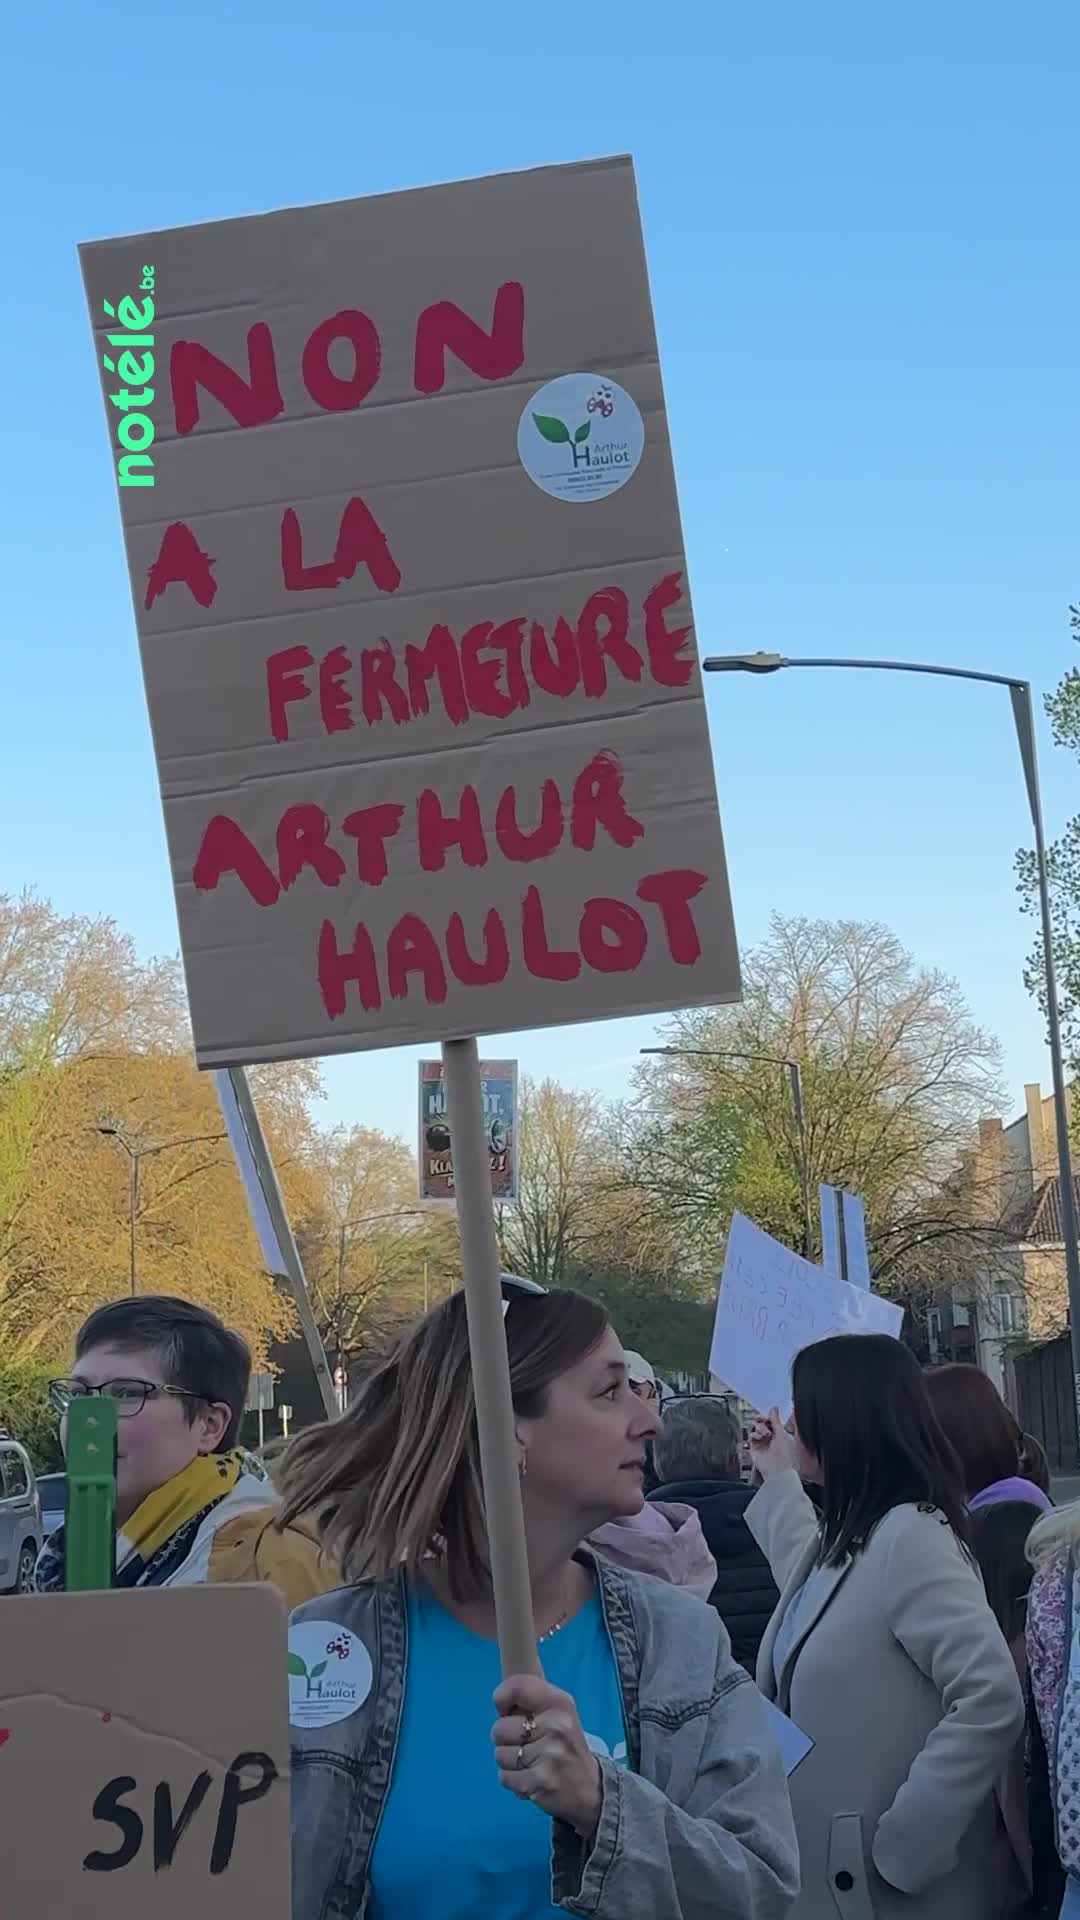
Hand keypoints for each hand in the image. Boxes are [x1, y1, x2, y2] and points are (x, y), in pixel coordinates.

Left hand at [493, 1673, 602, 1837]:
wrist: (590, 1789)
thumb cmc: (568, 1746)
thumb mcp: (560, 1713)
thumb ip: (534, 1697)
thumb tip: (509, 1676)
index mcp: (559, 1703)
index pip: (517, 1686)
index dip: (502, 1697)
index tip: (505, 1710)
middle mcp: (555, 1726)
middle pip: (499, 1728)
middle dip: (506, 1739)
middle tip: (525, 1744)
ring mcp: (548, 1756)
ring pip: (499, 1754)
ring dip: (509, 1762)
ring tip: (529, 1762)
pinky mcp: (539, 1783)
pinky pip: (504, 1777)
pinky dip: (512, 1780)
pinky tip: (529, 1778)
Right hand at [749, 1406, 797, 1479]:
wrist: (777, 1470)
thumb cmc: (784, 1455)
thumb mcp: (781, 1434)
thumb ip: (776, 1420)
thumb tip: (774, 1408)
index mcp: (780, 1434)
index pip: (772, 1421)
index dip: (768, 1417)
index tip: (767, 1415)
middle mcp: (771, 1438)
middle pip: (763, 1424)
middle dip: (762, 1420)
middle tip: (761, 1419)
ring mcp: (763, 1443)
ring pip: (756, 1429)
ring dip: (759, 1428)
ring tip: (763, 1433)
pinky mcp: (755, 1448)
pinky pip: (751, 1437)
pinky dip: (754, 1434)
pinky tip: (758, 1437)